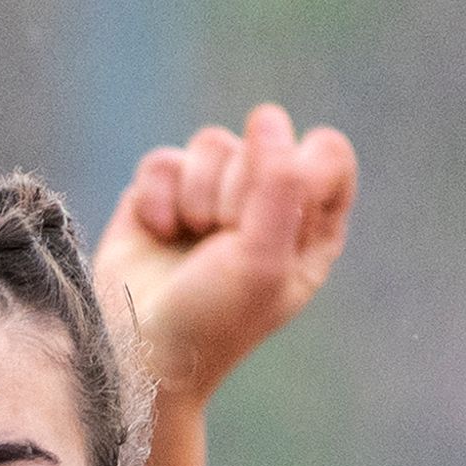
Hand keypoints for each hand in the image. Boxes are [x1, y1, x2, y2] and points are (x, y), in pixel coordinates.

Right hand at [94, 102, 357, 404]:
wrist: (137, 351)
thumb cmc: (213, 319)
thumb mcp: (261, 262)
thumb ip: (278, 185)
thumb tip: (268, 115)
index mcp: (312, 225)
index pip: (328, 154)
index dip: (298, 172)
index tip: (273, 218)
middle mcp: (268, 202)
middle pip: (263, 142)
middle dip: (237, 194)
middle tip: (224, 247)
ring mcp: (214, 192)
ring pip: (212, 142)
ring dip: (196, 197)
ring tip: (191, 241)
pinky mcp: (164, 189)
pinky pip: (164, 158)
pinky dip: (156, 198)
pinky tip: (158, 234)